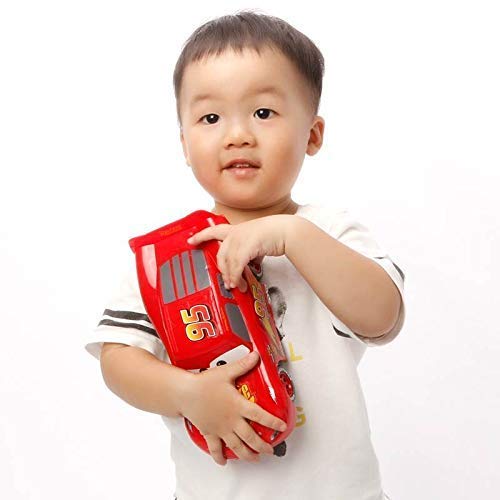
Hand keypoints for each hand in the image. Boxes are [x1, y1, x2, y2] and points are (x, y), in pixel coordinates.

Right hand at [180, 351, 286, 465]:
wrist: (184, 393)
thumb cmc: (203, 383)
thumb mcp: (226, 372)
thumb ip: (243, 365)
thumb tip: (255, 355)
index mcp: (237, 405)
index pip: (260, 415)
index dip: (273, 422)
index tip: (282, 426)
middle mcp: (231, 420)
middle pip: (250, 437)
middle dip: (262, 446)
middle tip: (270, 450)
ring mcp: (220, 429)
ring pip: (237, 446)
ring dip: (247, 455)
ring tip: (255, 459)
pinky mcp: (209, 433)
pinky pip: (215, 449)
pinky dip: (220, 457)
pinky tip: (224, 462)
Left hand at [186, 214, 294, 291]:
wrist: (286, 231)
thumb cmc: (275, 235)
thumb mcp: (256, 242)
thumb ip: (249, 253)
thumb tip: (249, 266)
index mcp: (236, 230)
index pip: (214, 230)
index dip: (201, 236)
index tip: (190, 241)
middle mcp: (235, 233)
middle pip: (220, 254)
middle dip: (222, 270)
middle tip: (226, 282)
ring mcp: (240, 239)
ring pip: (228, 262)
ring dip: (231, 277)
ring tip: (236, 286)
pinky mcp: (247, 246)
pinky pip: (237, 266)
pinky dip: (237, 276)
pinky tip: (239, 283)